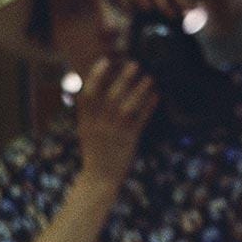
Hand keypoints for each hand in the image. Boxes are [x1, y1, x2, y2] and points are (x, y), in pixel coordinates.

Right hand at [77, 59, 158, 190]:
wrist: (99, 179)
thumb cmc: (95, 153)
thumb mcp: (86, 131)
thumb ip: (90, 113)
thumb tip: (93, 90)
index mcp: (86, 121)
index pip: (88, 94)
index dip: (96, 76)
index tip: (106, 62)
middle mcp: (99, 125)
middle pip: (110, 96)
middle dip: (123, 78)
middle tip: (135, 64)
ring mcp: (114, 133)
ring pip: (127, 107)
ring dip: (139, 90)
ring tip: (149, 78)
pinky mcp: (129, 141)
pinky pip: (140, 121)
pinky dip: (148, 107)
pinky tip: (155, 96)